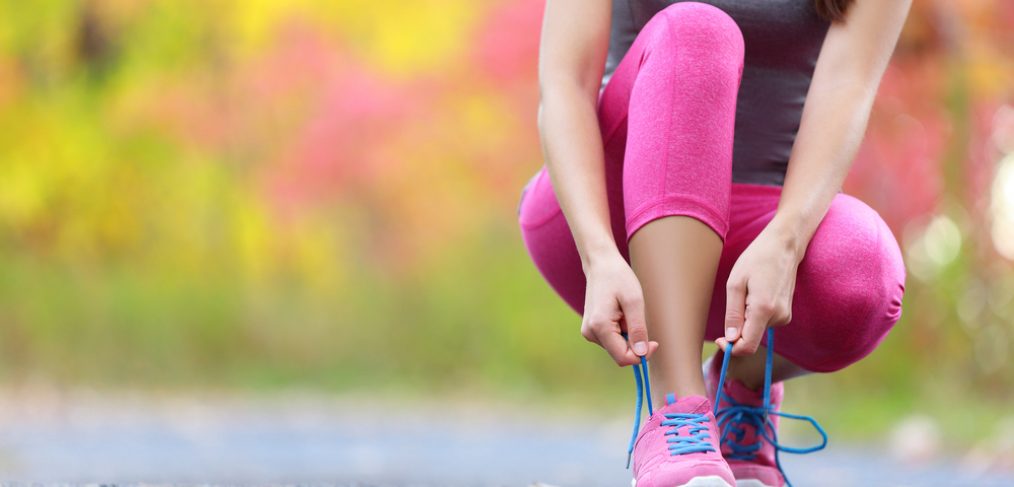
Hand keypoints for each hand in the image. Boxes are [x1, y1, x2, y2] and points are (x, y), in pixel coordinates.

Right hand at [580, 252, 658, 365]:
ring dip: (628, 335)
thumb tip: (642, 354)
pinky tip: (619, 313)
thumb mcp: (634, 301)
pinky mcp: (591, 329)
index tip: (654, 342)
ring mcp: (589, 332)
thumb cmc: (618, 278)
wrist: (601, 265)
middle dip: (634, 343)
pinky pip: (612, 340)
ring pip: (617, 348)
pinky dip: (621, 331)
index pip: (623, 357)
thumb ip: (638, 329)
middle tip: (638, 319)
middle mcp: (590, 333)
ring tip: (625, 312)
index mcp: (599, 326)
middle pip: (620, 354)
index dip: (642, 355)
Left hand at [716, 221, 803, 355]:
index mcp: (763, 310)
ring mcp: (785, 316)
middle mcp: (778, 317)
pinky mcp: (786, 313)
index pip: (748, 346)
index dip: (731, 348)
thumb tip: (730, 339)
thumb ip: (733, 314)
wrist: (783, 246)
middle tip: (735, 301)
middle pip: (751, 338)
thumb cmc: (756, 259)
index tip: (720, 339)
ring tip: (748, 292)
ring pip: (757, 330)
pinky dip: (755, 314)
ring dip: (747, 318)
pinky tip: (757, 293)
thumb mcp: (735, 284)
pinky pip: (764, 322)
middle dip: (738, 329)